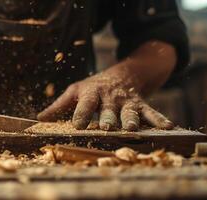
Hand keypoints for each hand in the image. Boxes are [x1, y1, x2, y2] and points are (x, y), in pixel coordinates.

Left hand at [37, 69, 173, 130]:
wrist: (123, 74)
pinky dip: (159, 119)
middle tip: (108, 128)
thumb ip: (59, 106)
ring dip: (131, 120)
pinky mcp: (140, 104)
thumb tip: (39, 119)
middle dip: (108, 118)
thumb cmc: (93, 87)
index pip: (84, 105)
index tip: (77, 125)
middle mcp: (109, 97)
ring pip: (129, 111)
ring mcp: (126, 101)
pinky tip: (167, 126)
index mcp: (91, 94)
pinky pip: (150, 112)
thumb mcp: (75, 92)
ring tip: (131, 128)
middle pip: (108, 109)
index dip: (81, 114)